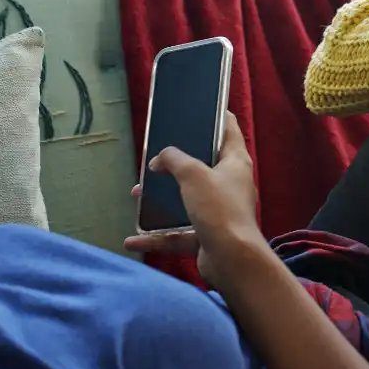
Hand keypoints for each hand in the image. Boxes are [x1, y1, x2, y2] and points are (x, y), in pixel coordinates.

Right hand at [124, 112, 265, 287]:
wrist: (231, 260)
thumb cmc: (218, 208)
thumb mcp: (192, 174)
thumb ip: (174, 159)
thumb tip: (160, 158)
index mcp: (235, 162)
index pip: (229, 130)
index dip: (216, 117)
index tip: (200, 108)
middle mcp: (230, 184)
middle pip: (203, 166)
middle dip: (178, 162)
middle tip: (157, 155)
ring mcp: (219, 211)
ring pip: (186, 200)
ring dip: (162, 199)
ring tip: (138, 194)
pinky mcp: (207, 235)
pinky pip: (178, 233)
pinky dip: (156, 236)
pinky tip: (133, 239)